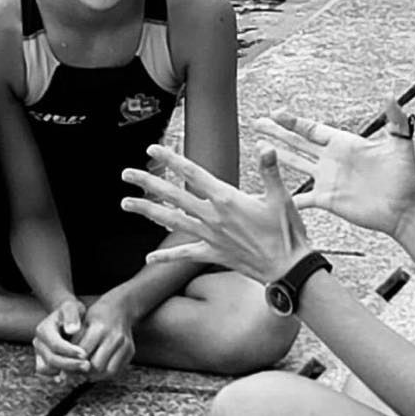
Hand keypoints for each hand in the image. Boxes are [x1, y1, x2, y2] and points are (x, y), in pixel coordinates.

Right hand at [33, 297, 89, 380]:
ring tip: (83, 369)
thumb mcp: (71, 307)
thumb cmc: (71, 311)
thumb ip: (71, 315)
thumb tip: (72, 330)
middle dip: (70, 364)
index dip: (69, 351)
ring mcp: (39, 353)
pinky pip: (48, 373)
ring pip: (47, 369)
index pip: (55, 344)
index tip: (84, 353)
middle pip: (51, 359)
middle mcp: (38, 342)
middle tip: (87, 365)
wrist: (66, 317)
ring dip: (65, 372)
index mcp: (43, 329)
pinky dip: (58, 375)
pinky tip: (73, 376)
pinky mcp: (43, 361)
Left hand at [73, 293, 135, 381]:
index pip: (83, 353)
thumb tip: (64, 366)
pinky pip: (117, 370)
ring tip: (85, 372)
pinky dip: (105, 374)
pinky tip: (96, 371)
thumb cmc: (96, 316)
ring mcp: (125, 344)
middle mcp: (115, 337)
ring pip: (108, 371)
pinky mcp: (130, 351)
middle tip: (75, 372)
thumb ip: (75, 343)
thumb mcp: (82, 323)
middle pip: (96, 365)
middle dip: (84, 371)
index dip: (72, 362)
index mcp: (100, 328)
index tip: (65, 368)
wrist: (120, 307)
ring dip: (95, 375)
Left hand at [121, 143, 310, 283]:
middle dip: (148, 183)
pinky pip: (185, 254)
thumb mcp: (282, 197)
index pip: (193, 174)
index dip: (172, 159)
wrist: (287, 269)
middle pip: (173, 196)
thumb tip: (265, 146)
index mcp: (228, 199)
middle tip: (127, 174)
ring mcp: (210, 236)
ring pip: (172, 222)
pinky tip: (150, 257)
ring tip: (127, 204)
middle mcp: (213, 217)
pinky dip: (166, 256)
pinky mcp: (213, 254)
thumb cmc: (287, 233)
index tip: (154, 149)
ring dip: (148, 212)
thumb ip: (270, 170)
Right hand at [255, 98, 414, 236]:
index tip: (276, 112)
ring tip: (258, 146)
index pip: (313, 129)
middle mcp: (331, 159)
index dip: (294, 121)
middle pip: (298, 142)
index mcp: (344, 143)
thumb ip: (395, 118)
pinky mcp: (327, 199)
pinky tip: (270, 194)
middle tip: (257, 122)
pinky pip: (302, 198)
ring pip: (295, 164)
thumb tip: (390, 94)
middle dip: (278, 132)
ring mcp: (327, 179)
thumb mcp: (401, 143)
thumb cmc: (405, 176)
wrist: (404, 209)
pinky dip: (286, 196)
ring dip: (277, 156)